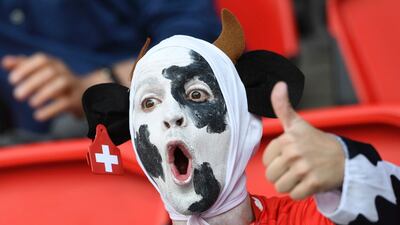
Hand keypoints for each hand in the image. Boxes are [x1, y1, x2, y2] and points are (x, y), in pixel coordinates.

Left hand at [2, 53, 86, 120]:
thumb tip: (5, 62)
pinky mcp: (76, 101)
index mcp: (55, 64)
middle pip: (50, 72)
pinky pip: (65, 103)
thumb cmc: (58, 82)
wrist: (85, 94)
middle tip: (17, 95)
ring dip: (44, 94)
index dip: (26, 68)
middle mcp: (65, 72)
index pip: (42, 60)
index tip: (12, 80)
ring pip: (61, 84)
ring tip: (31, 103)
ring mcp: (72, 86)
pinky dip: (50, 110)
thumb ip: (24, 66)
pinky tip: (38, 116)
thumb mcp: (43, 73)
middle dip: (32, 83)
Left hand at [262, 82, 344, 199]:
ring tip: (300, 175)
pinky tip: (308, 182)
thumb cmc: (315, 141)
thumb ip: (282, 106)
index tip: (288, 155)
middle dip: (281, 174)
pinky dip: (299, 192)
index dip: (275, 160)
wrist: (343, 157)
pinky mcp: (313, 184)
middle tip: (295, 167)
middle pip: (271, 175)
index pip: (266, 160)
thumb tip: (279, 84)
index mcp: (287, 138)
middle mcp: (294, 153)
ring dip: (289, 184)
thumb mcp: (297, 123)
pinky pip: (293, 195)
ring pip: (280, 187)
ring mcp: (304, 169)